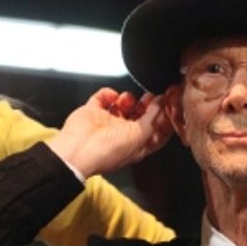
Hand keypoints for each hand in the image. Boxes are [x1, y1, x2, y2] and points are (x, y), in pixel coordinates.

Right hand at [46, 88, 172, 177]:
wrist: (77, 149)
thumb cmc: (107, 151)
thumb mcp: (139, 136)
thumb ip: (153, 119)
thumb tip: (161, 104)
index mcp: (137, 144)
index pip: (157, 129)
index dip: (164, 116)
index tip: (168, 102)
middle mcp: (123, 134)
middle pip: (141, 115)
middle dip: (147, 105)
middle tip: (150, 96)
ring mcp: (108, 122)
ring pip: (123, 105)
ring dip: (128, 99)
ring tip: (126, 99)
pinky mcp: (93, 112)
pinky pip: (103, 98)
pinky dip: (107, 94)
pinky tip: (110, 97)